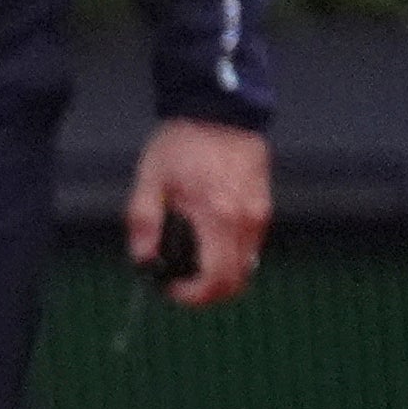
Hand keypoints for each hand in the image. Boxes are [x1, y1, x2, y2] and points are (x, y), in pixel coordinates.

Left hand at [130, 118, 269, 306]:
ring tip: (191, 264)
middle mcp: (245, 220)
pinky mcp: (264, 208)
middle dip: (207, 293)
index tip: (172, 291)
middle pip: (237, 281)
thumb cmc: (184, 144)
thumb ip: (144, 225)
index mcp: (217, 216)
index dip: (193, 296)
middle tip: (180, 285)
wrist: (219, 112)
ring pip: (247, 266)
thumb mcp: (149, 182)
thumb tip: (144, 260)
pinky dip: (230, 256)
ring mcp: (259, 214)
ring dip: (220, 276)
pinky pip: (251, 247)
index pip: (216, 278)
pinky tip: (207, 244)